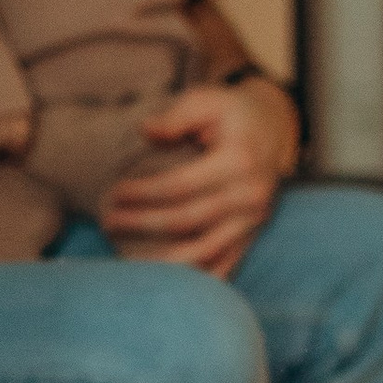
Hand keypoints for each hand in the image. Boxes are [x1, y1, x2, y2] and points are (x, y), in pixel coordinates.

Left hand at [96, 81, 295, 276]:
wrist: (275, 130)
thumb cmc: (231, 114)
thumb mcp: (207, 100)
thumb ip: (176, 116)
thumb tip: (144, 131)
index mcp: (238, 160)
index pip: (181, 185)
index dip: (143, 192)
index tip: (113, 193)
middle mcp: (250, 194)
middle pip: (187, 219)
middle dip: (142, 224)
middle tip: (107, 222)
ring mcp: (254, 219)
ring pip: (205, 251)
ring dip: (163, 259)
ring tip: (128, 260)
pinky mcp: (253, 234)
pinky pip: (224, 265)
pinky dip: (195, 278)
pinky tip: (165, 283)